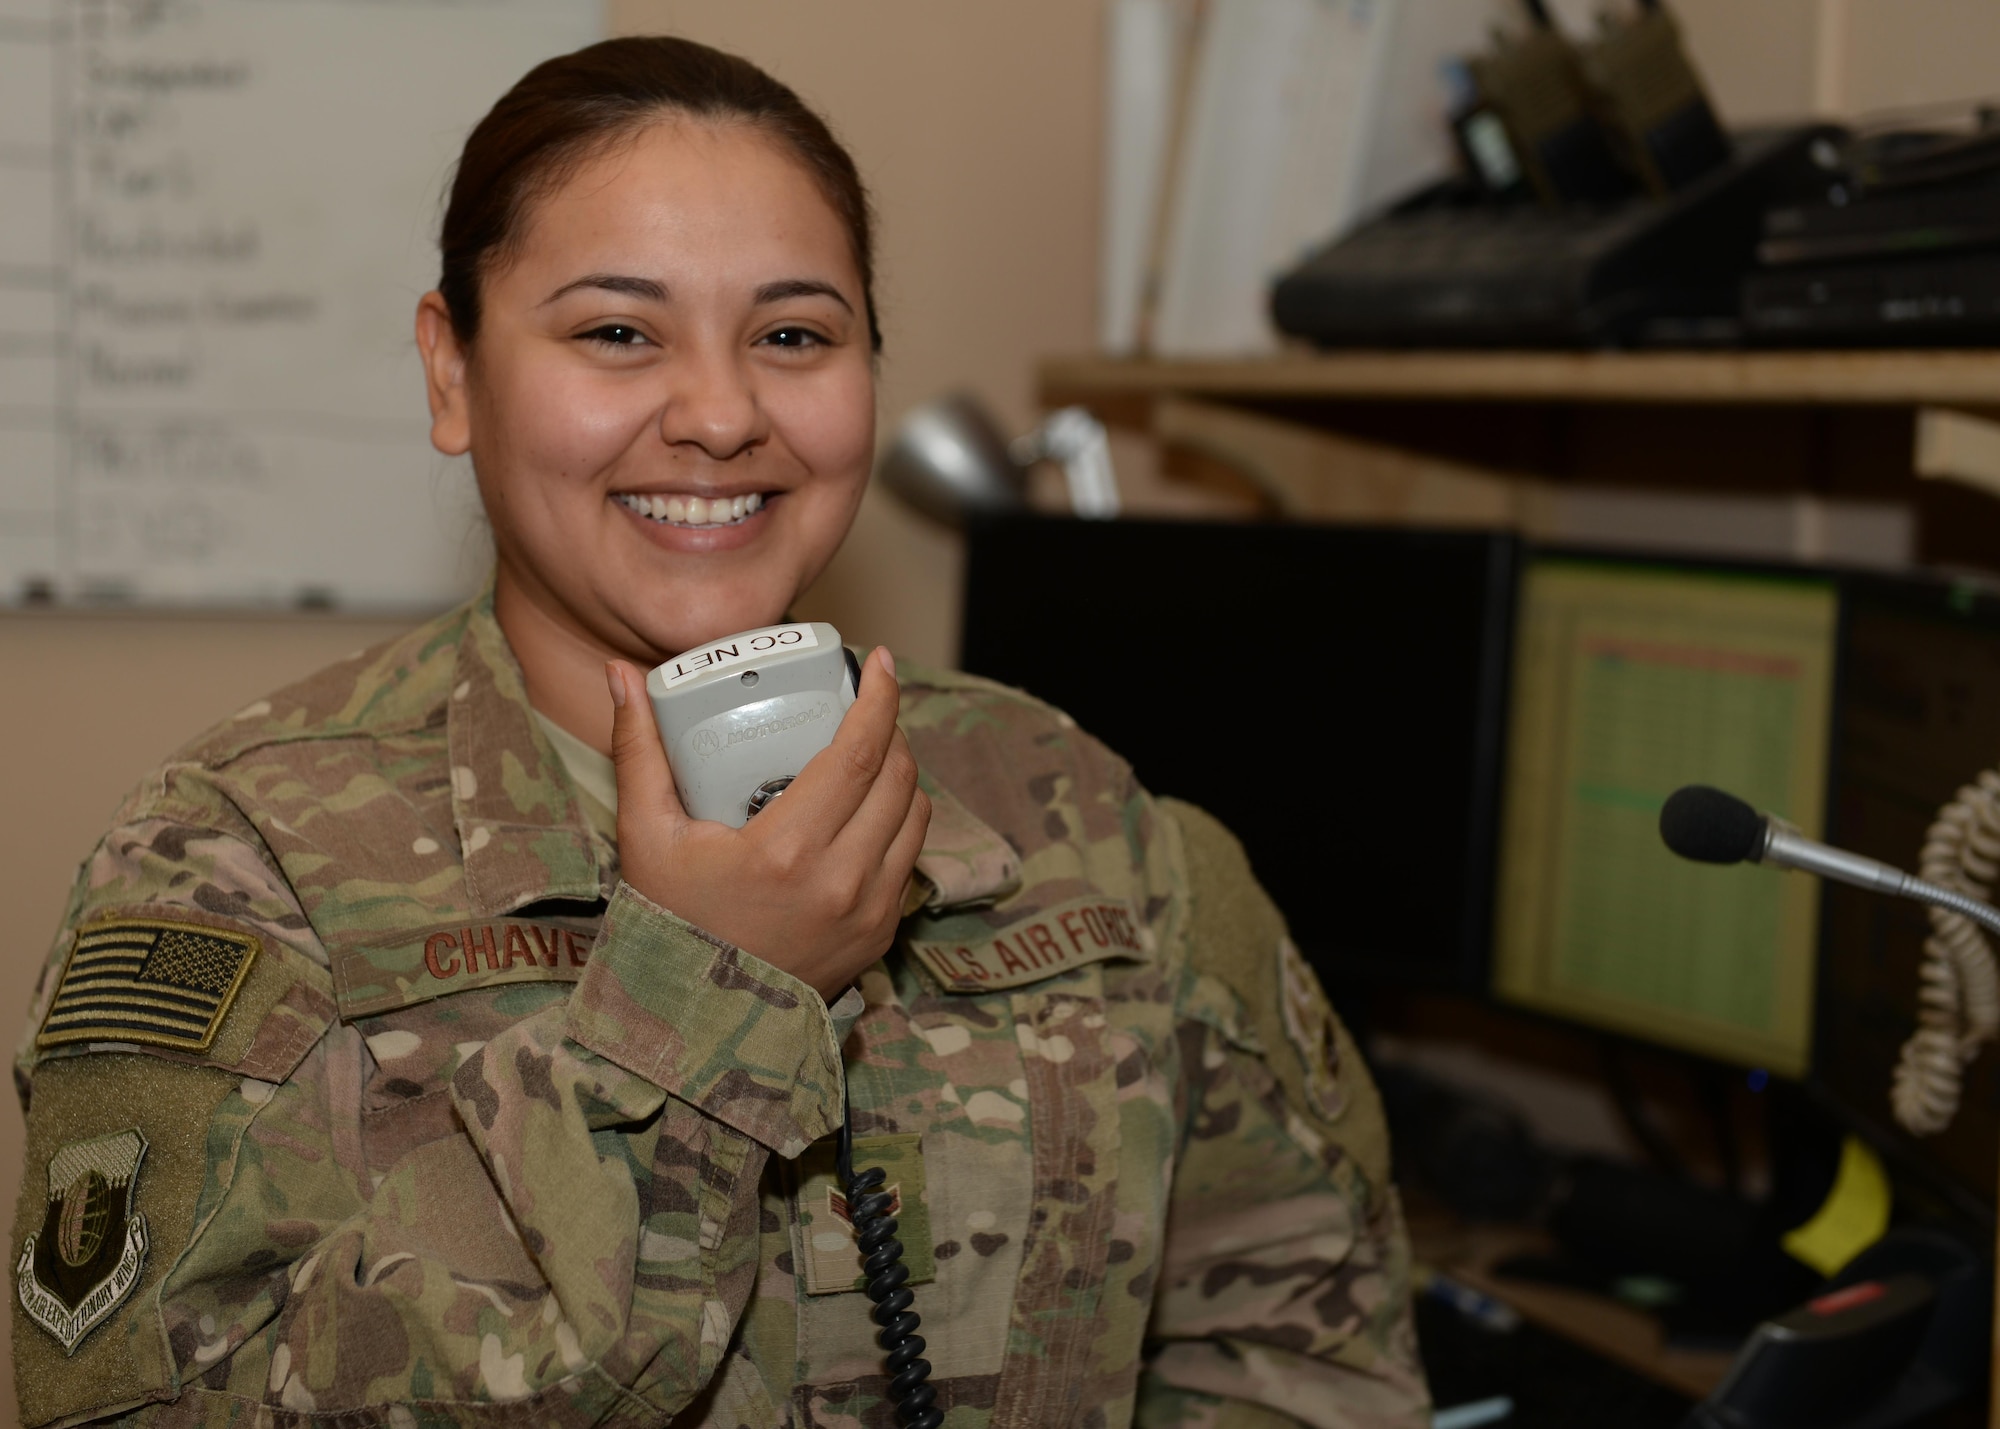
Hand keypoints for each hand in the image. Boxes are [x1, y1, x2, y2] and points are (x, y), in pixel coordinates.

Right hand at [604, 647, 930, 1002]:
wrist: (695, 1026)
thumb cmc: (668, 925)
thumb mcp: (646, 836)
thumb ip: (638, 750)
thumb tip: (619, 674)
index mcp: (788, 851)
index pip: (860, 753)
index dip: (879, 697)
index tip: (878, 661)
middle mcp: (842, 882)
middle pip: (898, 778)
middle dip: (891, 728)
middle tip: (865, 704)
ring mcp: (869, 913)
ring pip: (915, 817)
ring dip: (900, 775)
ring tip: (869, 753)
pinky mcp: (880, 936)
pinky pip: (908, 861)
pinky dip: (898, 824)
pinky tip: (869, 810)